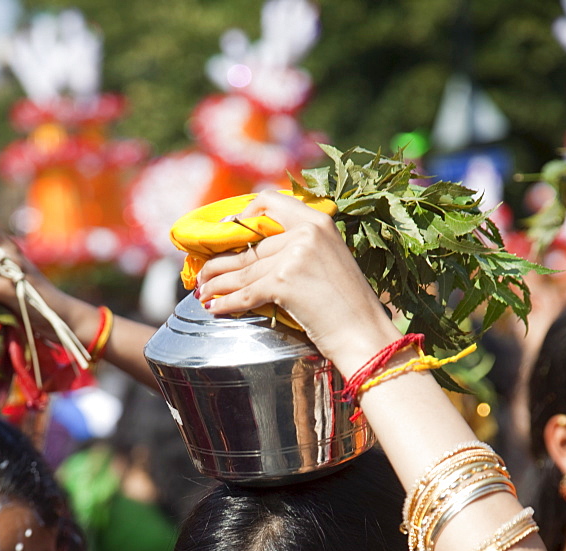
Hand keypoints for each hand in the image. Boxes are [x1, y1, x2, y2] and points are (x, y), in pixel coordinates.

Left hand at [196, 191, 397, 377]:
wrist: (363, 333)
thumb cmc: (349, 306)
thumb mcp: (330, 262)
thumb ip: (300, 250)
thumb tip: (258, 256)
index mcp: (318, 222)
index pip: (270, 202)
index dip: (244, 216)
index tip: (228, 232)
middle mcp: (305, 233)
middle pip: (250, 248)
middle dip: (221, 264)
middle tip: (203, 275)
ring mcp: (294, 256)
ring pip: (243, 271)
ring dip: (217, 284)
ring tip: (202, 292)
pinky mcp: (284, 283)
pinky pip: (245, 293)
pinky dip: (226, 302)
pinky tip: (214, 308)